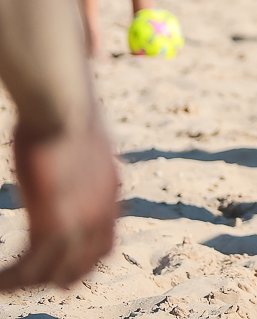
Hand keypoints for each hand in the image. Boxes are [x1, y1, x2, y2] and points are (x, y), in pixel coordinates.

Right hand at [0, 115, 117, 290]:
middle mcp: (102, 212)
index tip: (60, 268)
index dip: (82, 262)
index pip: (105, 245)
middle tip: (29, 283)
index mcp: (110, 193)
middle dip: (56, 278)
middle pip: (83, 265)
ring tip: (3, 286)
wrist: (63, 106)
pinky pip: (29, 269)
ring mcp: (80, 220)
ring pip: (52, 272)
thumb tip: (68, 147)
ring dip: (26, 284)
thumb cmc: (64, 110)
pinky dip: (11, 280)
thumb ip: (79, 160)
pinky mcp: (52, 223)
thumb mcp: (82, 140)